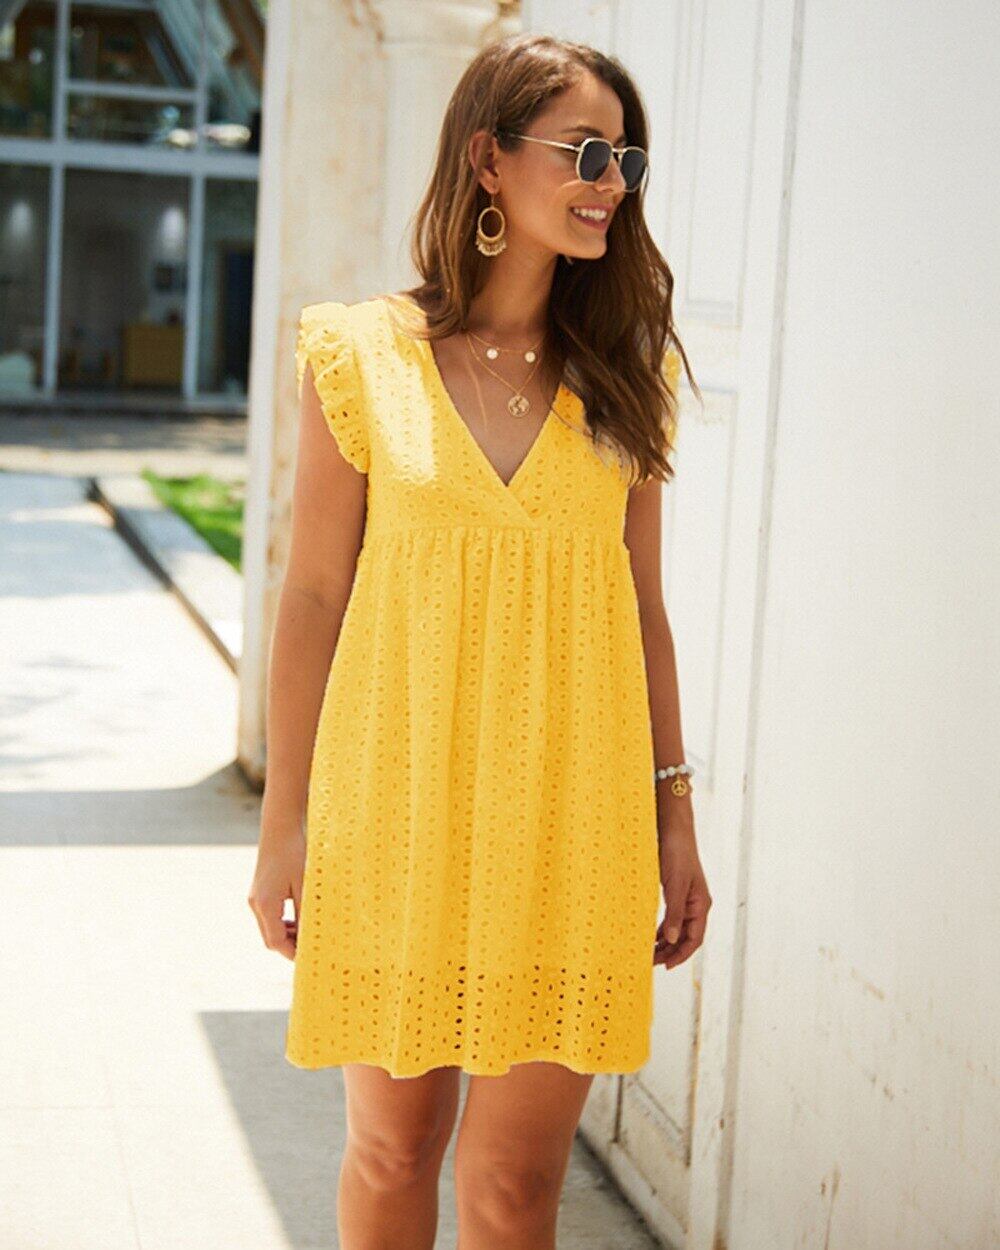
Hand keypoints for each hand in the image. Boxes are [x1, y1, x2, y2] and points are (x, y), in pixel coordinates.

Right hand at [247, 825, 305, 960]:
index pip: (277, 942)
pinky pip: (269, 916)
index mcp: (266, 905)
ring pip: (269, 929)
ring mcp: (255, 898)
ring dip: (287, 935)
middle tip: (313, 948)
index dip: (293, 953)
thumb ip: (306, 913)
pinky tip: (298, 919)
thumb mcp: (305, 885)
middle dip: (290, 946)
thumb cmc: (294, 853)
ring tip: (308, 934)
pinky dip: (283, 923)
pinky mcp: (259, 892)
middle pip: (270, 939)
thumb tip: (312, 935)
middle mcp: (256, 904)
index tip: (311, 957)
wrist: (279, 828)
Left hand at [654, 826, 711, 969]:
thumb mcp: (675, 885)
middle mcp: (696, 905)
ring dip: (665, 942)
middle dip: (671, 951)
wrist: (673, 830)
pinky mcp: (676, 891)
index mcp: (701, 905)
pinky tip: (652, 934)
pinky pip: (672, 917)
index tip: (665, 966)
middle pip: (686, 937)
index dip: (681, 955)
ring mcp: (686, 899)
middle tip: (651, 962)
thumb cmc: (677, 854)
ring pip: (678, 928)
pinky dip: (662, 928)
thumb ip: (674, 913)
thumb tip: (671, 940)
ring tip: (650, 953)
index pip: (694, 939)